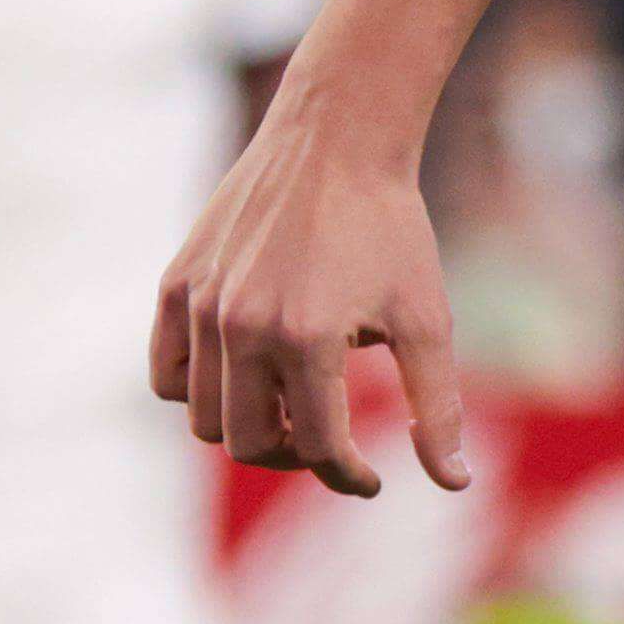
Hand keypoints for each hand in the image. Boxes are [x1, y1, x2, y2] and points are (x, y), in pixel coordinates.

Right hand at [153, 95, 471, 499]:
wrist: (336, 139)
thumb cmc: (391, 228)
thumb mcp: (427, 318)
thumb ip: (436, 406)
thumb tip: (455, 483)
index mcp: (307, 339)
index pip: (318, 446)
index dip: (348, 475)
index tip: (372, 479)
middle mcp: (242, 327)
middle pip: (249, 444)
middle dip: (296, 458)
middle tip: (329, 443)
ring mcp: (200, 306)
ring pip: (205, 418)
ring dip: (248, 430)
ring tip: (293, 410)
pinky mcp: (176, 285)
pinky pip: (168, 374)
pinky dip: (199, 393)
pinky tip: (246, 379)